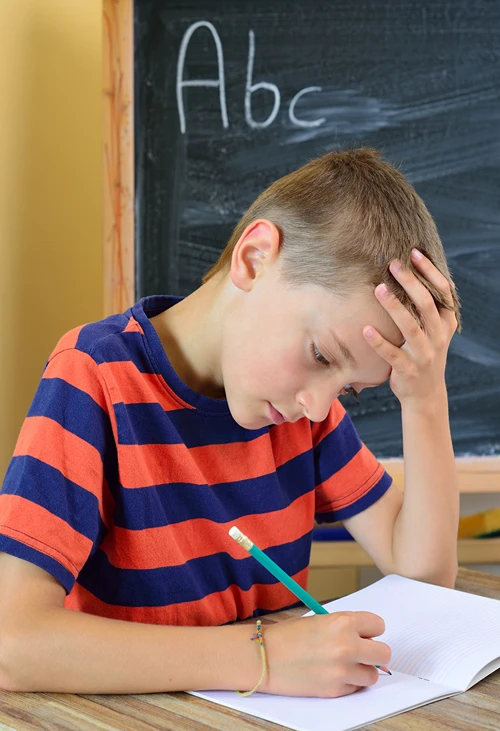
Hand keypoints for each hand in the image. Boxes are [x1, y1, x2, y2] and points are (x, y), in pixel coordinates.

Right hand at [260, 611, 390, 696]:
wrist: (264, 657)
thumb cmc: (289, 636)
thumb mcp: (320, 620)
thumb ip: (346, 627)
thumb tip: (368, 639)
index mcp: (342, 622)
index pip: (378, 625)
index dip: (370, 629)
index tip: (364, 633)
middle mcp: (346, 646)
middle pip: (384, 652)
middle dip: (374, 652)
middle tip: (360, 651)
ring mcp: (342, 670)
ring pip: (373, 675)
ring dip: (362, 670)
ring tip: (344, 665)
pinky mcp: (335, 690)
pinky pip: (355, 688)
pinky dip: (348, 683)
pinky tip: (332, 674)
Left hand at [364, 249, 457, 405]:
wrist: (425, 394)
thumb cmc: (423, 354)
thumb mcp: (433, 331)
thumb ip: (426, 308)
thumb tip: (410, 273)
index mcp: (445, 323)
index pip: (443, 291)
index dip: (430, 271)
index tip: (413, 253)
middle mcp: (438, 337)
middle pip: (426, 303)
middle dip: (410, 282)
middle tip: (393, 264)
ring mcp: (424, 354)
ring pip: (410, 327)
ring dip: (394, 307)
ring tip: (379, 289)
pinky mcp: (408, 370)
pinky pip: (392, 354)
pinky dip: (379, 342)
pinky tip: (366, 329)